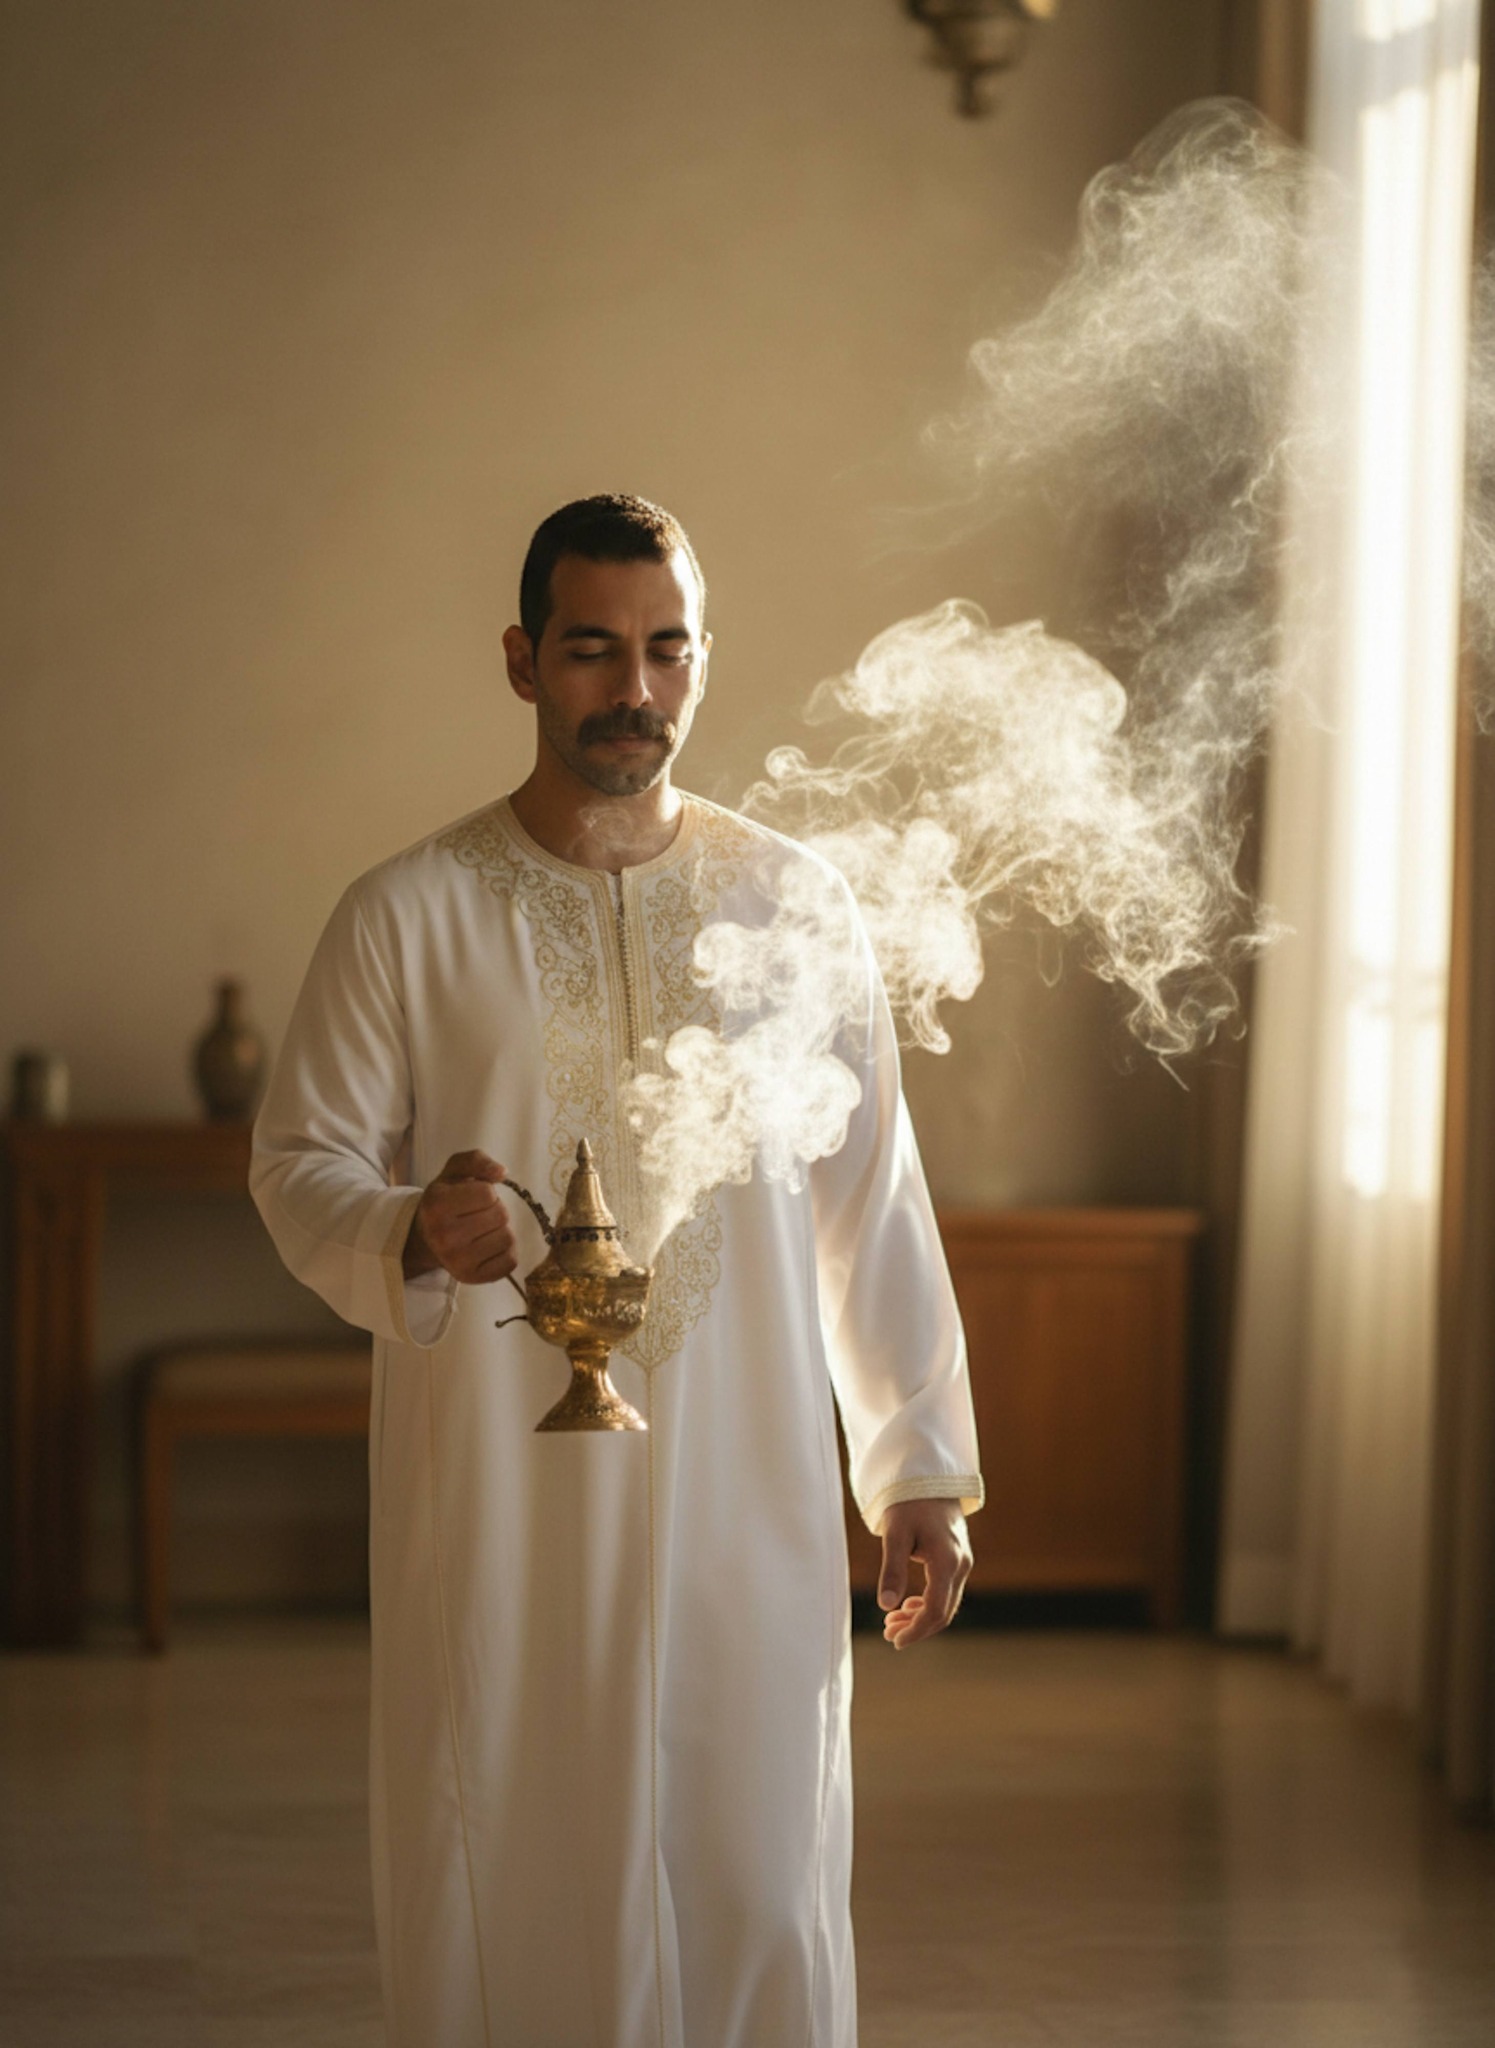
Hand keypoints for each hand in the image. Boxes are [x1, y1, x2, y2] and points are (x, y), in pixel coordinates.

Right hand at [402, 1150, 516, 1285]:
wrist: (427, 1238)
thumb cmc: (446, 1200)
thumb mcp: (454, 1171)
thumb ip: (477, 1160)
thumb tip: (501, 1172)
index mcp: (436, 1205)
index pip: (488, 1194)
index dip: (486, 1192)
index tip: (472, 1197)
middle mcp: (443, 1236)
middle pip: (500, 1215)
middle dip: (495, 1210)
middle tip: (478, 1214)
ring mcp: (456, 1261)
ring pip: (507, 1238)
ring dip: (501, 1230)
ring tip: (483, 1230)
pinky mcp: (470, 1278)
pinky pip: (510, 1261)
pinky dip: (505, 1251)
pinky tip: (488, 1246)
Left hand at [877, 1497, 971, 1650]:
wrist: (928, 1481)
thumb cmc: (908, 1504)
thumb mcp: (895, 1534)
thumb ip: (892, 1569)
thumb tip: (885, 1605)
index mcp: (947, 1561)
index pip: (936, 1609)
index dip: (916, 1630)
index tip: (895, 1641)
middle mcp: (960, 1565)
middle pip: (944, 1612)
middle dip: (917, 1628)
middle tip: (888, 1634)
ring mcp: (962, 1563)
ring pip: (946, 1604)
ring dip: (921, 1618)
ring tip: (892, 1623)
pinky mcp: (958, 1561)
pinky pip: (946, 1592)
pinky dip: (928, 1604)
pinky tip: (907, 1606)